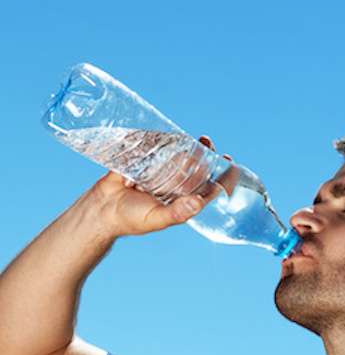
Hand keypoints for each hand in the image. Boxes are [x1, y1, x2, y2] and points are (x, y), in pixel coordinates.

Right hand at [92, 134, 233, 236]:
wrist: (101, 209)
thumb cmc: (131, 219)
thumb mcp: (156, 218)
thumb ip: (176, 213)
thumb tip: (198, 204)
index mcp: (182, 201)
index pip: (209, 189)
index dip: (223, 178)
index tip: (232, 164)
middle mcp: (175, 187)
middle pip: (197, 167)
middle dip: (205, 154)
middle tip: (207, 143)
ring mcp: (161, 173)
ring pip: (180, 156)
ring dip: (188, 145)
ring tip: (193, 138)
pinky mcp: (145, 162)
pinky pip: (158, 148)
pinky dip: (164, 140)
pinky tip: (169, 135)